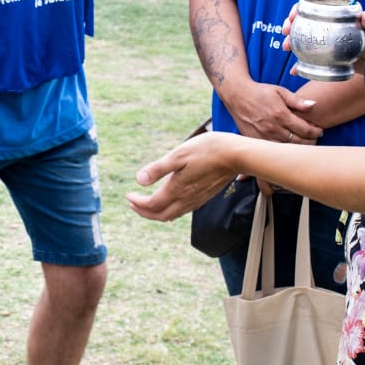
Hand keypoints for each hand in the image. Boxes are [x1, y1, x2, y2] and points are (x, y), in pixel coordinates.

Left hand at [128, 132, 243, 221]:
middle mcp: (186, 199)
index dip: (138, 203)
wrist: (236, 155)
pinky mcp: (205, 196)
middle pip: (161, 215)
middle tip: (133, 204)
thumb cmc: (207, 150)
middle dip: (144, 212)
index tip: (128, 196)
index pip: (152, 204)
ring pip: (172, 215)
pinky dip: (170, 210)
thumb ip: (158, 169)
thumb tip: (139, 181)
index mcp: (177, 189)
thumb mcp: (178, 155)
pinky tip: (169, 201)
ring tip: (146, 204)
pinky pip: (183, 210)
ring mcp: (197, 200)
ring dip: (156, 212)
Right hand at [223, 81, 321, 143]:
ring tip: (304, 143)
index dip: (316, 131)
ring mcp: (263, 137)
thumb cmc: (260, 92)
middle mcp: (272, 128)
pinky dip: (283, 151)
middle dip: (311, 141)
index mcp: (281, 115)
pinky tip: (288, 147)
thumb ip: (297, 100)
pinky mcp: (255, 141)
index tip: (319, 130)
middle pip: (299, 142)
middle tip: (315, 138)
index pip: (305, 129)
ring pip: (287, 150)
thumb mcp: (280, 91)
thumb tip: (314, 105)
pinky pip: (273, 151)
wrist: (237, 95)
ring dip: (298, 148)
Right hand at [282, 4, 364, 76]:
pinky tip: (295, 70)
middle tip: (285, 32)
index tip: (292, 16)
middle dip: (289, 25)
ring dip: (291, 42)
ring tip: (287, 48)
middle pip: (302, 23)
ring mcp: (324, 43)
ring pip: (301, 40)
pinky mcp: (323, 58)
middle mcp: (326, 28)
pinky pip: (307, 60)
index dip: (298, 10)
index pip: (312, 8)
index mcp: (335, 17)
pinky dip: (300, 66)